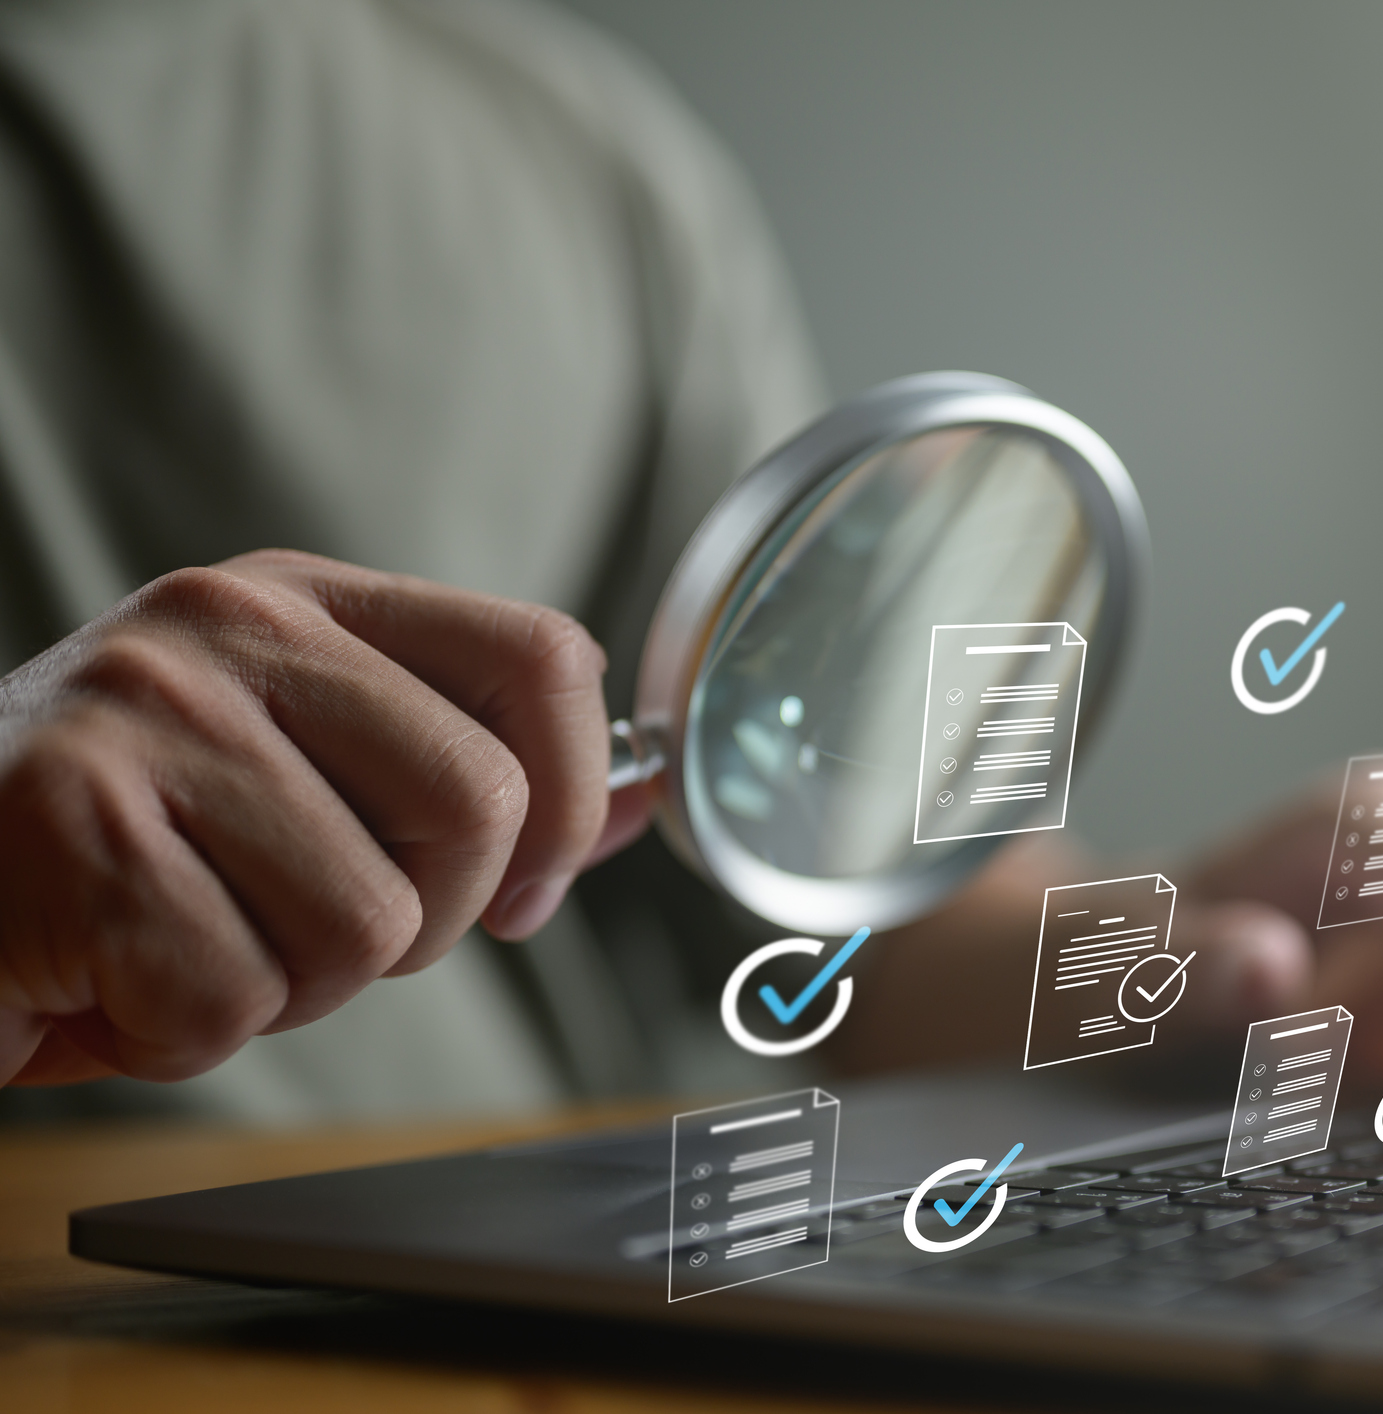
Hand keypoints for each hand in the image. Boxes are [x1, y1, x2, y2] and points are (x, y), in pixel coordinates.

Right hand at [0, 551, 654, 1086]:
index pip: (539, 656)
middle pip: (479, 805)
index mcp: (303, 601)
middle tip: (309, 932)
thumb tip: (651, 796)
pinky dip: (182, 1034)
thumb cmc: (116, 843)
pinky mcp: (73, 824)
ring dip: (290, 990)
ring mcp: (146, 713)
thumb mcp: (301, 775)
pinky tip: (109, 980)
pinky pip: (235, 995)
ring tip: (188, 946)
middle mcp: (231, 627)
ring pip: (365, 924)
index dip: (575, 799)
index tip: (525, 890)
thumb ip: (464, 780)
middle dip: (423, 925)